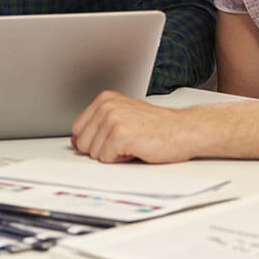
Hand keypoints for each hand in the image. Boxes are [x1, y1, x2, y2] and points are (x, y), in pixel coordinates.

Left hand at [70, 90, 196, 163]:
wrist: (182, 130)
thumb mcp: (123, 118)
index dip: (95, 140)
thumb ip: (98, 127)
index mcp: (105, 99)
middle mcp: (106, 105)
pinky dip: (121, 159)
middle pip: (82, 142)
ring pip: (93, 153)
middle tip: (126, 140)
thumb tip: (75, 141)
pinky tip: (136, 148)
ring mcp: (112, 119)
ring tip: (133, 143)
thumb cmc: (158, 126)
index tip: (113, 137)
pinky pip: (105, 159)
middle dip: (102, 148)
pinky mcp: (119, 135)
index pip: (77, 128)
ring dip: (113, 154)